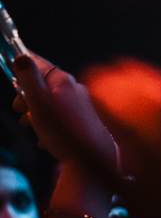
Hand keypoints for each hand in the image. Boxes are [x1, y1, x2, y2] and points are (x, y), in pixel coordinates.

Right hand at [11, 54, 119, 175]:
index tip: (13, 61)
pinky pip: (58, 121)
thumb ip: (29, 79)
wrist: (89, 160)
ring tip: (31, 126)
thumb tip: (22, 57)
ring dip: (35, 114)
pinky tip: (45, 140)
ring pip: (49, 105)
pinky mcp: (82, 122)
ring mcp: (79, 106)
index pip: (40, 64)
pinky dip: (47, 128)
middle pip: (43, 86)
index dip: (24, 64)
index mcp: (63, 81)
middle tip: (19, 109)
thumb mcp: (38, 101)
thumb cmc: (61, 130)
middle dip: (27, 97)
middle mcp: (74, 90)